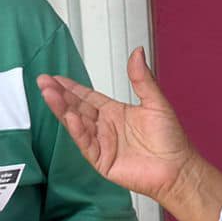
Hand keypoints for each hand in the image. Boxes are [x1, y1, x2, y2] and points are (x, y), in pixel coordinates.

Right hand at [37, 48, 200, 204]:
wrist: (178, 168)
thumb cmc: (171, 140)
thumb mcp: (156, 102)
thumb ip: (142, 78)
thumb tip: (137, 52)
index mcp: (115, 112)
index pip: (87, 97)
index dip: (71, 87)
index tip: (54, 77)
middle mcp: (105, 127)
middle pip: (77, 108)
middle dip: (59, 95)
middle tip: (43, 81)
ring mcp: (102, 144)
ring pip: (77, 124)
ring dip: (62, 109)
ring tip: (48, 94)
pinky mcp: (102, 160)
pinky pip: (86, 143)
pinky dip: (78, 131)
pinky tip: (69, 118)